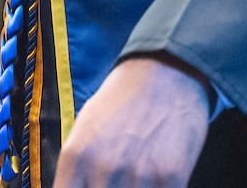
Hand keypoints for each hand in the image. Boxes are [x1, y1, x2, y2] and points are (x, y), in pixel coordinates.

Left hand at [54, 55, 211, 187]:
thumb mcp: (85, 127)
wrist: (167, 71)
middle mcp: (103, 167)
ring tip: (135, 178)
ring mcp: (138, 174)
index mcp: (76, 155)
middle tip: (114, 180)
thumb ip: (77, 167)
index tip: (88, 186)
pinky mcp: (171, 177)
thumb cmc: (123, 100)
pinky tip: (154, 181)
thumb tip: (75, 187)